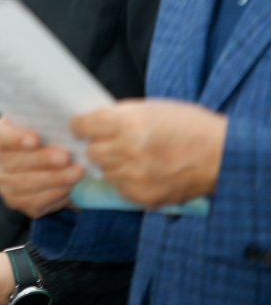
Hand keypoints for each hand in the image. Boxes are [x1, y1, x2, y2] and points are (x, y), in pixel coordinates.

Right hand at [0, 116, 82, 217]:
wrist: (42, 161)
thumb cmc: (45, 137)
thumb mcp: (42, 124)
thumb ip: (48, 122)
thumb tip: (69, 121)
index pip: (1, 135)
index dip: (16, 138)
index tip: (36, 139)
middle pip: (14, 162)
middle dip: (43, 160)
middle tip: (66, 157)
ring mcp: (3, 183)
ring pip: (25, 184)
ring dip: (54, 179)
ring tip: (77, 172)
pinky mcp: (16, 201)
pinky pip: (34, 202)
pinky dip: (55, 194)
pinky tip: (71, 187)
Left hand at [72, 99, 226, 206]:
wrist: (222, 156)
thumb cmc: (189, 126)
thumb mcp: (150, 108)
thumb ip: (119, 115)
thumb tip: (92, 122)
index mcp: (127, 123)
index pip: (82, 126)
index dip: (82, 125)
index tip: (84, 127)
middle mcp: (128, 151)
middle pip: (91, 151)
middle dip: (98, 146)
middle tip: (112, 142)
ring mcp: (136, 177)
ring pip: (104, 172)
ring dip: (112, 164)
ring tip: (132, 157)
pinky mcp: (145, 197)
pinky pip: (120, 188)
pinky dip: (126, 181)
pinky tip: (143, 172)